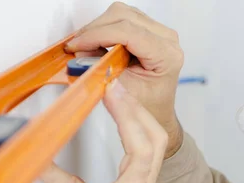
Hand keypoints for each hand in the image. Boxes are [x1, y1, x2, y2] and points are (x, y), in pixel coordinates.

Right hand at [65, 1, 183, 157]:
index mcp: (166, 55)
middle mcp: (167, 39)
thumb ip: (103, 72)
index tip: (76, 45)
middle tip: (76, 47)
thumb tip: (81, 55)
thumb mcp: (123, 93)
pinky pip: (122, 18)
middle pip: (124, 16)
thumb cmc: (147, 105)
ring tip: (85, 46)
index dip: (98, 35)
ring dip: (98, 27)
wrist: (157, 109)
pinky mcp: (148, 29)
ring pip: (121, 13)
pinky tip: (95, 43)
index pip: (128, 32)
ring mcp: (159, 32)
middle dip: (95, 29)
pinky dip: (104, 27)